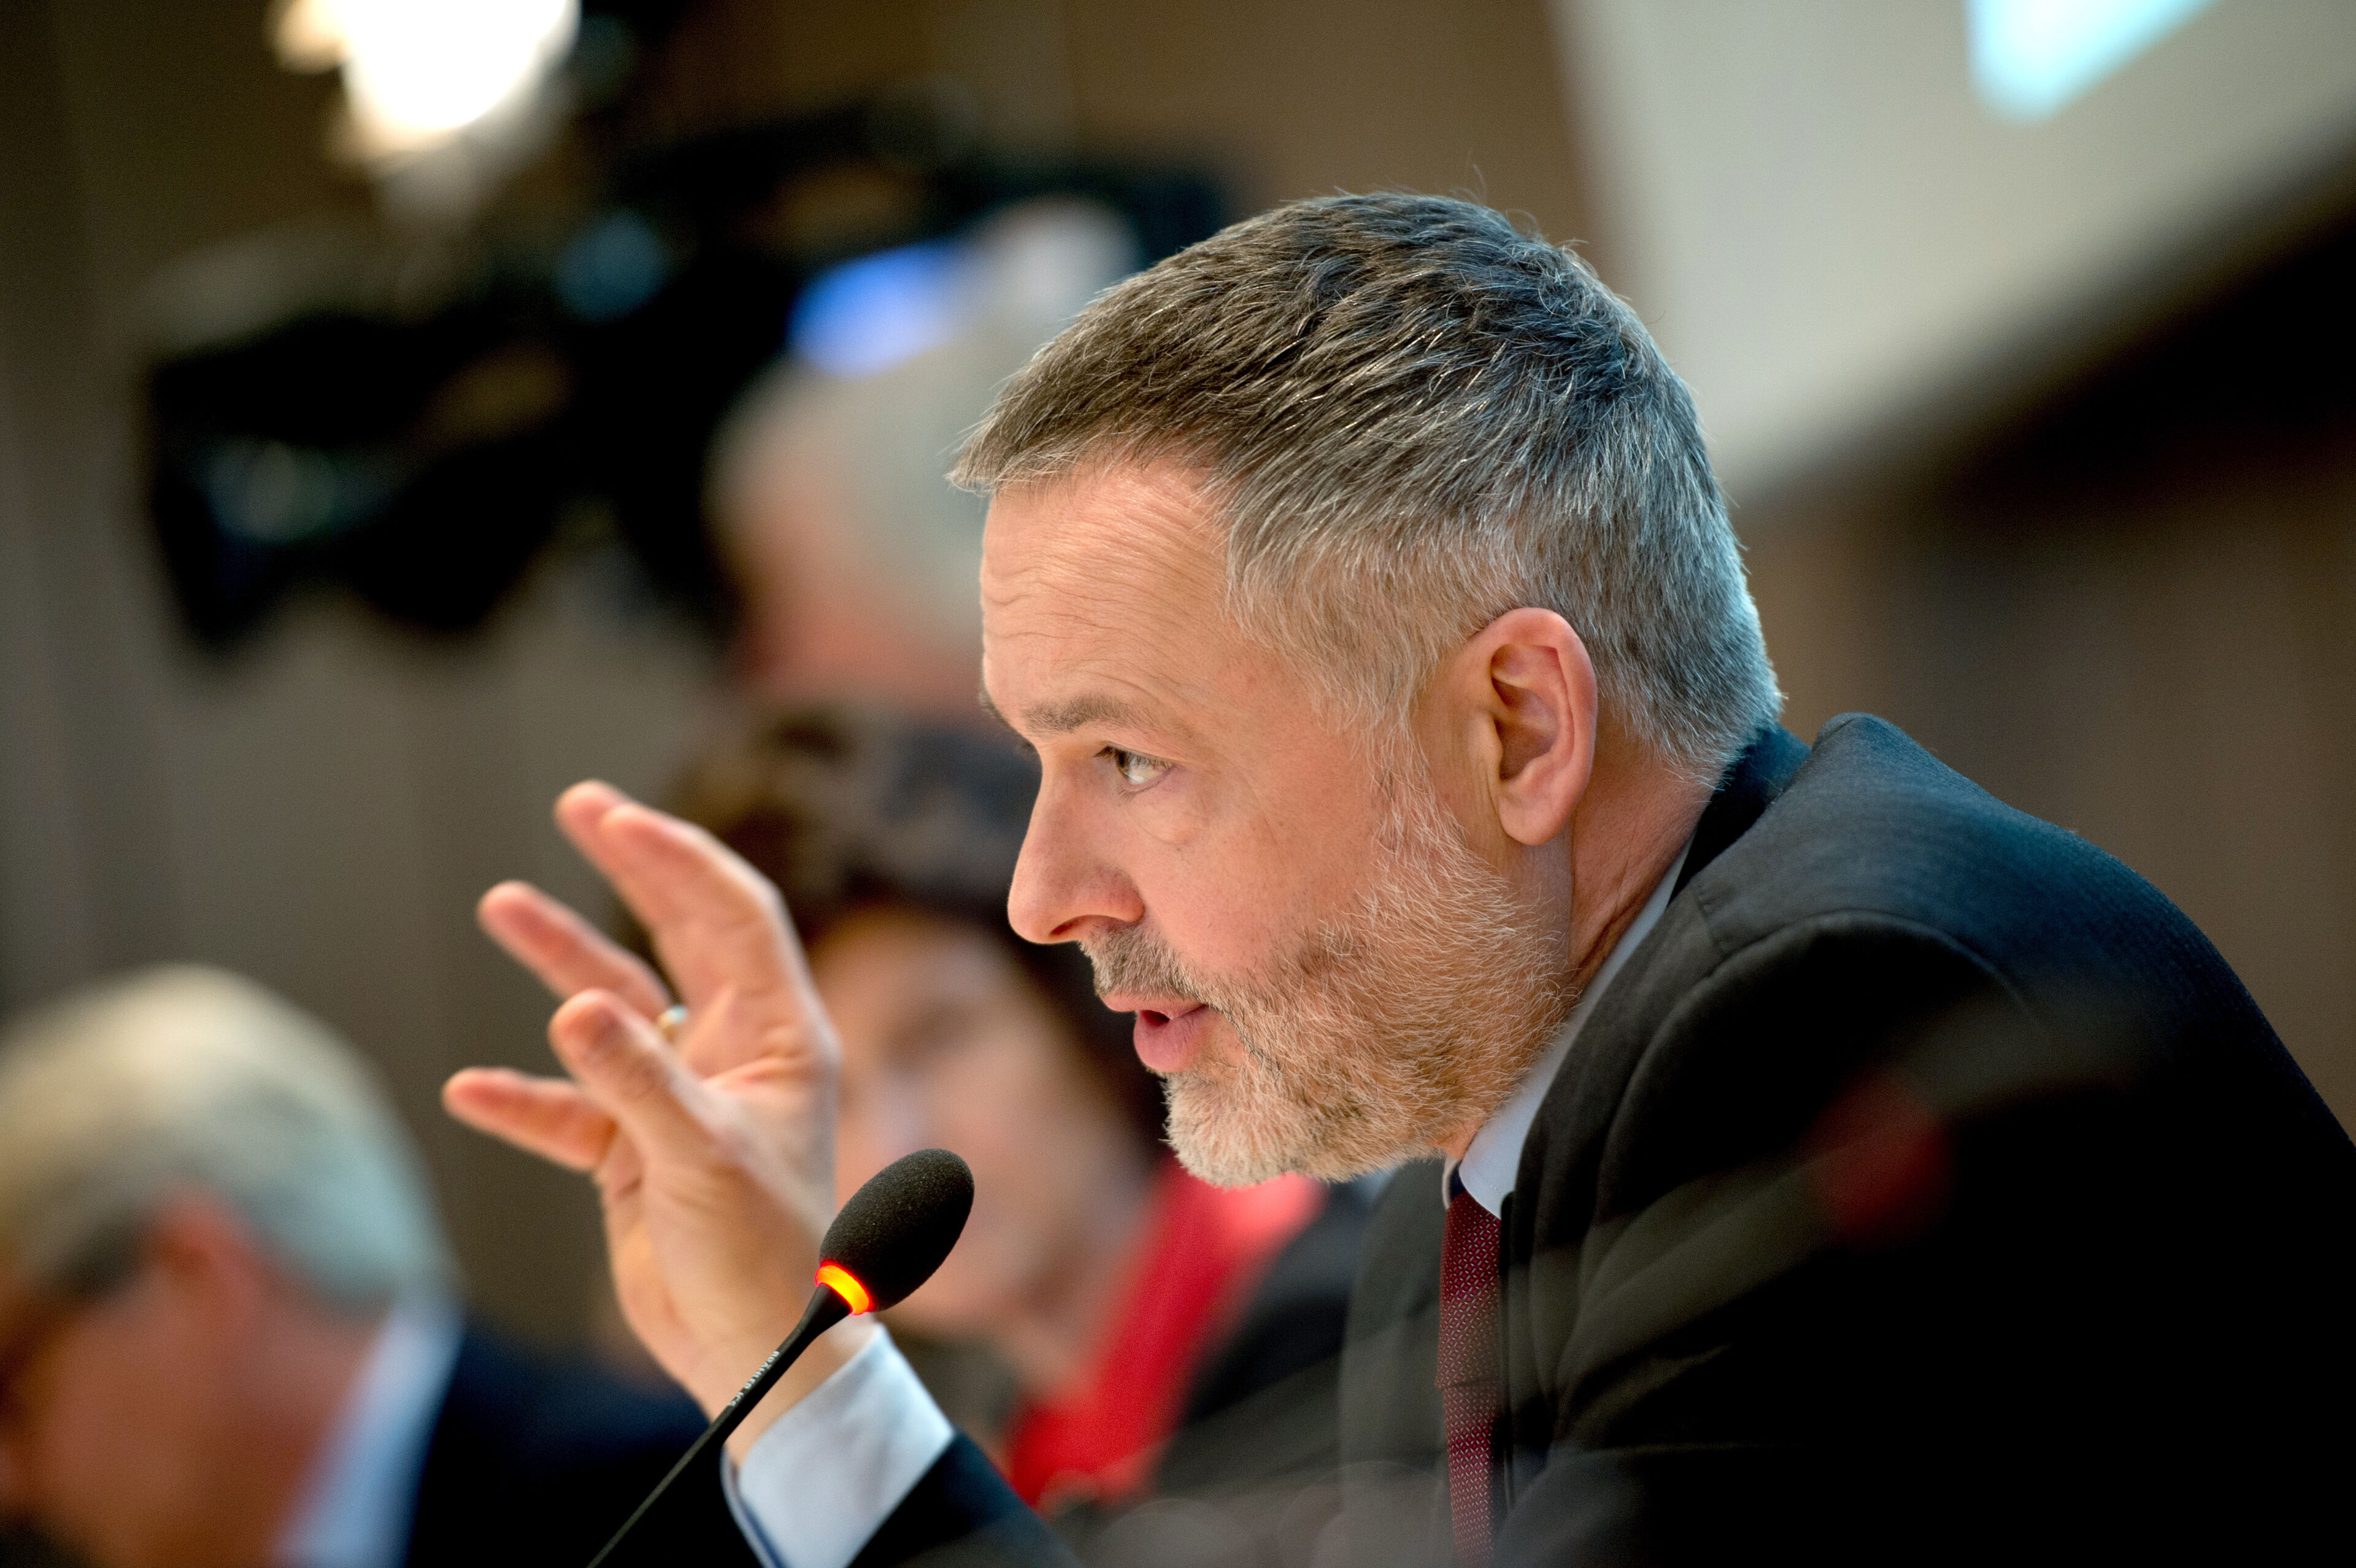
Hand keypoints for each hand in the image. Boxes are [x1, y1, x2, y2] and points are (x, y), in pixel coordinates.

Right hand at [443, 781, 870, 1450]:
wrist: (756, 1355)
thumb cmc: (765, 1255)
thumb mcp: (702, 1159)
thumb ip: (636, 1081)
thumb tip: (573, 1003)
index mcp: (777, 1036)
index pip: (734, 916)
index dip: (677, 859)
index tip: (616, 816)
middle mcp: (731, 1053)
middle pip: (677, 935)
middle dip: (630, 869)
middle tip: (579, 805)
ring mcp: (679, 1099)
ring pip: (613, 1011)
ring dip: (561, 959)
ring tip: (500, 903)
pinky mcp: (634, 1155)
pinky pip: (569, 1110)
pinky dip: (524, 1097)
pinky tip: (472, 1091)